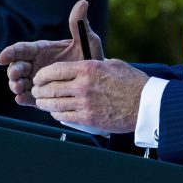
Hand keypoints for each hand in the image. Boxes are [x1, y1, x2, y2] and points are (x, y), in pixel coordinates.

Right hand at [0, 0, 102, 106]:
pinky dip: (23, 99)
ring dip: (15, 85)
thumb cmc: (89, 57)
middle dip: (12, 71)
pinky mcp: (41, 96)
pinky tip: (21, 100)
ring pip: (19, 83)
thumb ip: (79, 24)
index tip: (1, 58)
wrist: (95, 81)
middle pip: (16, 67)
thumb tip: (83, 2)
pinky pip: (28, 98)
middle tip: (15, 76)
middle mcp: (35, 65)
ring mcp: (36, 81)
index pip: (21, 49)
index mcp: (41, 50)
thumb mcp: (85, 41)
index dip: (9, 53)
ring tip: (19, 88)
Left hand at [30, 58, 147, 133]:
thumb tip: (84, 65)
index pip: (55, 70)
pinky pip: (65, 117)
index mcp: (88, 68)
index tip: (38, 78)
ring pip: (54, 104)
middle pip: (51, 88)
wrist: (147, 104)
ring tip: (41, 102)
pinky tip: (55, 112)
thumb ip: (94, 63)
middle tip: (36, 91)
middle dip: (39, 91)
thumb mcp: (113, 64)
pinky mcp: (88, 119)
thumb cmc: (132, 83)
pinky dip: (57, 114)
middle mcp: (83, 85)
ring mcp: (85, 103)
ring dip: (44, 104)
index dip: (42, 75)